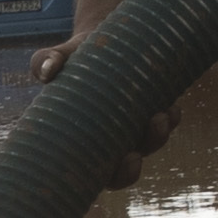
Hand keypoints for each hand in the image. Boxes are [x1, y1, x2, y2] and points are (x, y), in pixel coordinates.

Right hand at [34, 37, 175, 187]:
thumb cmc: (71, 59)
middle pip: (128, 168)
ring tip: (161, 117)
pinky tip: (172, 105)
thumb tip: (47, 72)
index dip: (117, 177)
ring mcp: (135, 124)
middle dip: (133, 168)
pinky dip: (172, 116)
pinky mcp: (154, 105)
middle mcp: (114, 138)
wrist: (97, 40)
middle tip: (133, 156)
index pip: (102, 174)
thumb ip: (45, 61)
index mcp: (88, 140)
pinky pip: (168, 119)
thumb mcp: (58, 58)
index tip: (122, 164)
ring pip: (152, 142)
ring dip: (159, 136)